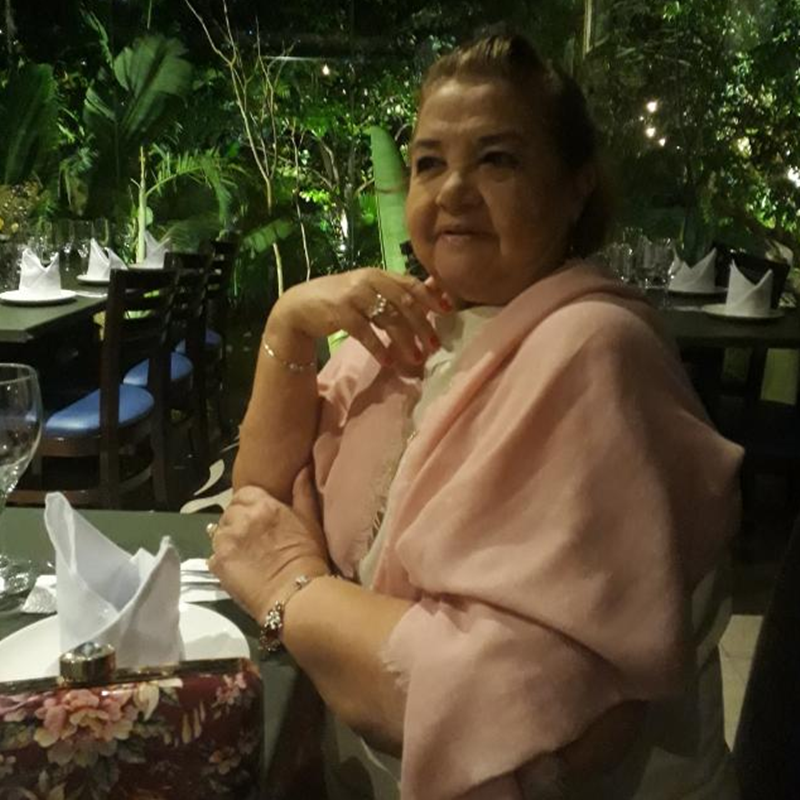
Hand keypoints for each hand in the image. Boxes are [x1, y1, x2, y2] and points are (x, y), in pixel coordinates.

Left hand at [208, 473, 329, 620]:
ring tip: (244, 553)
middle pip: (230, 512)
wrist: (295, 595)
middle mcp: (240, 519)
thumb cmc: (308, 557)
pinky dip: (222, 559)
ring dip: (228, 538)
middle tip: (253, 537)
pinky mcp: (217, 563)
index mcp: (262, 505)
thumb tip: (303, 468)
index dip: (250, 505)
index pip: (244, 494)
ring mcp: (225, 541)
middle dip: (238, 520)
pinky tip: (238, 567)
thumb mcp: (310, 520)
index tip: (259, 517)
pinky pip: (213, 555)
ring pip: (218, 532)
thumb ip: (303, 493)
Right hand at [270, 268, 452, 371]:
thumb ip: (395, 292)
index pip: (411, 283)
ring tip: (416, 358)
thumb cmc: (341, 300)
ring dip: (405, 341)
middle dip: (423, 326)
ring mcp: (354, 296)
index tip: (448, 312)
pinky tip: (389, 361)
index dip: (431, 298)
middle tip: (435, 346)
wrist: (301, 306)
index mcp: (378, 274)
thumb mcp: (369, 291)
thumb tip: (433, 293)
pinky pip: (366, 333)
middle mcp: (369, 281)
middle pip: (404, 303)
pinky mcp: (340, 313)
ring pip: (389, 319)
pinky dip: (379, 348)